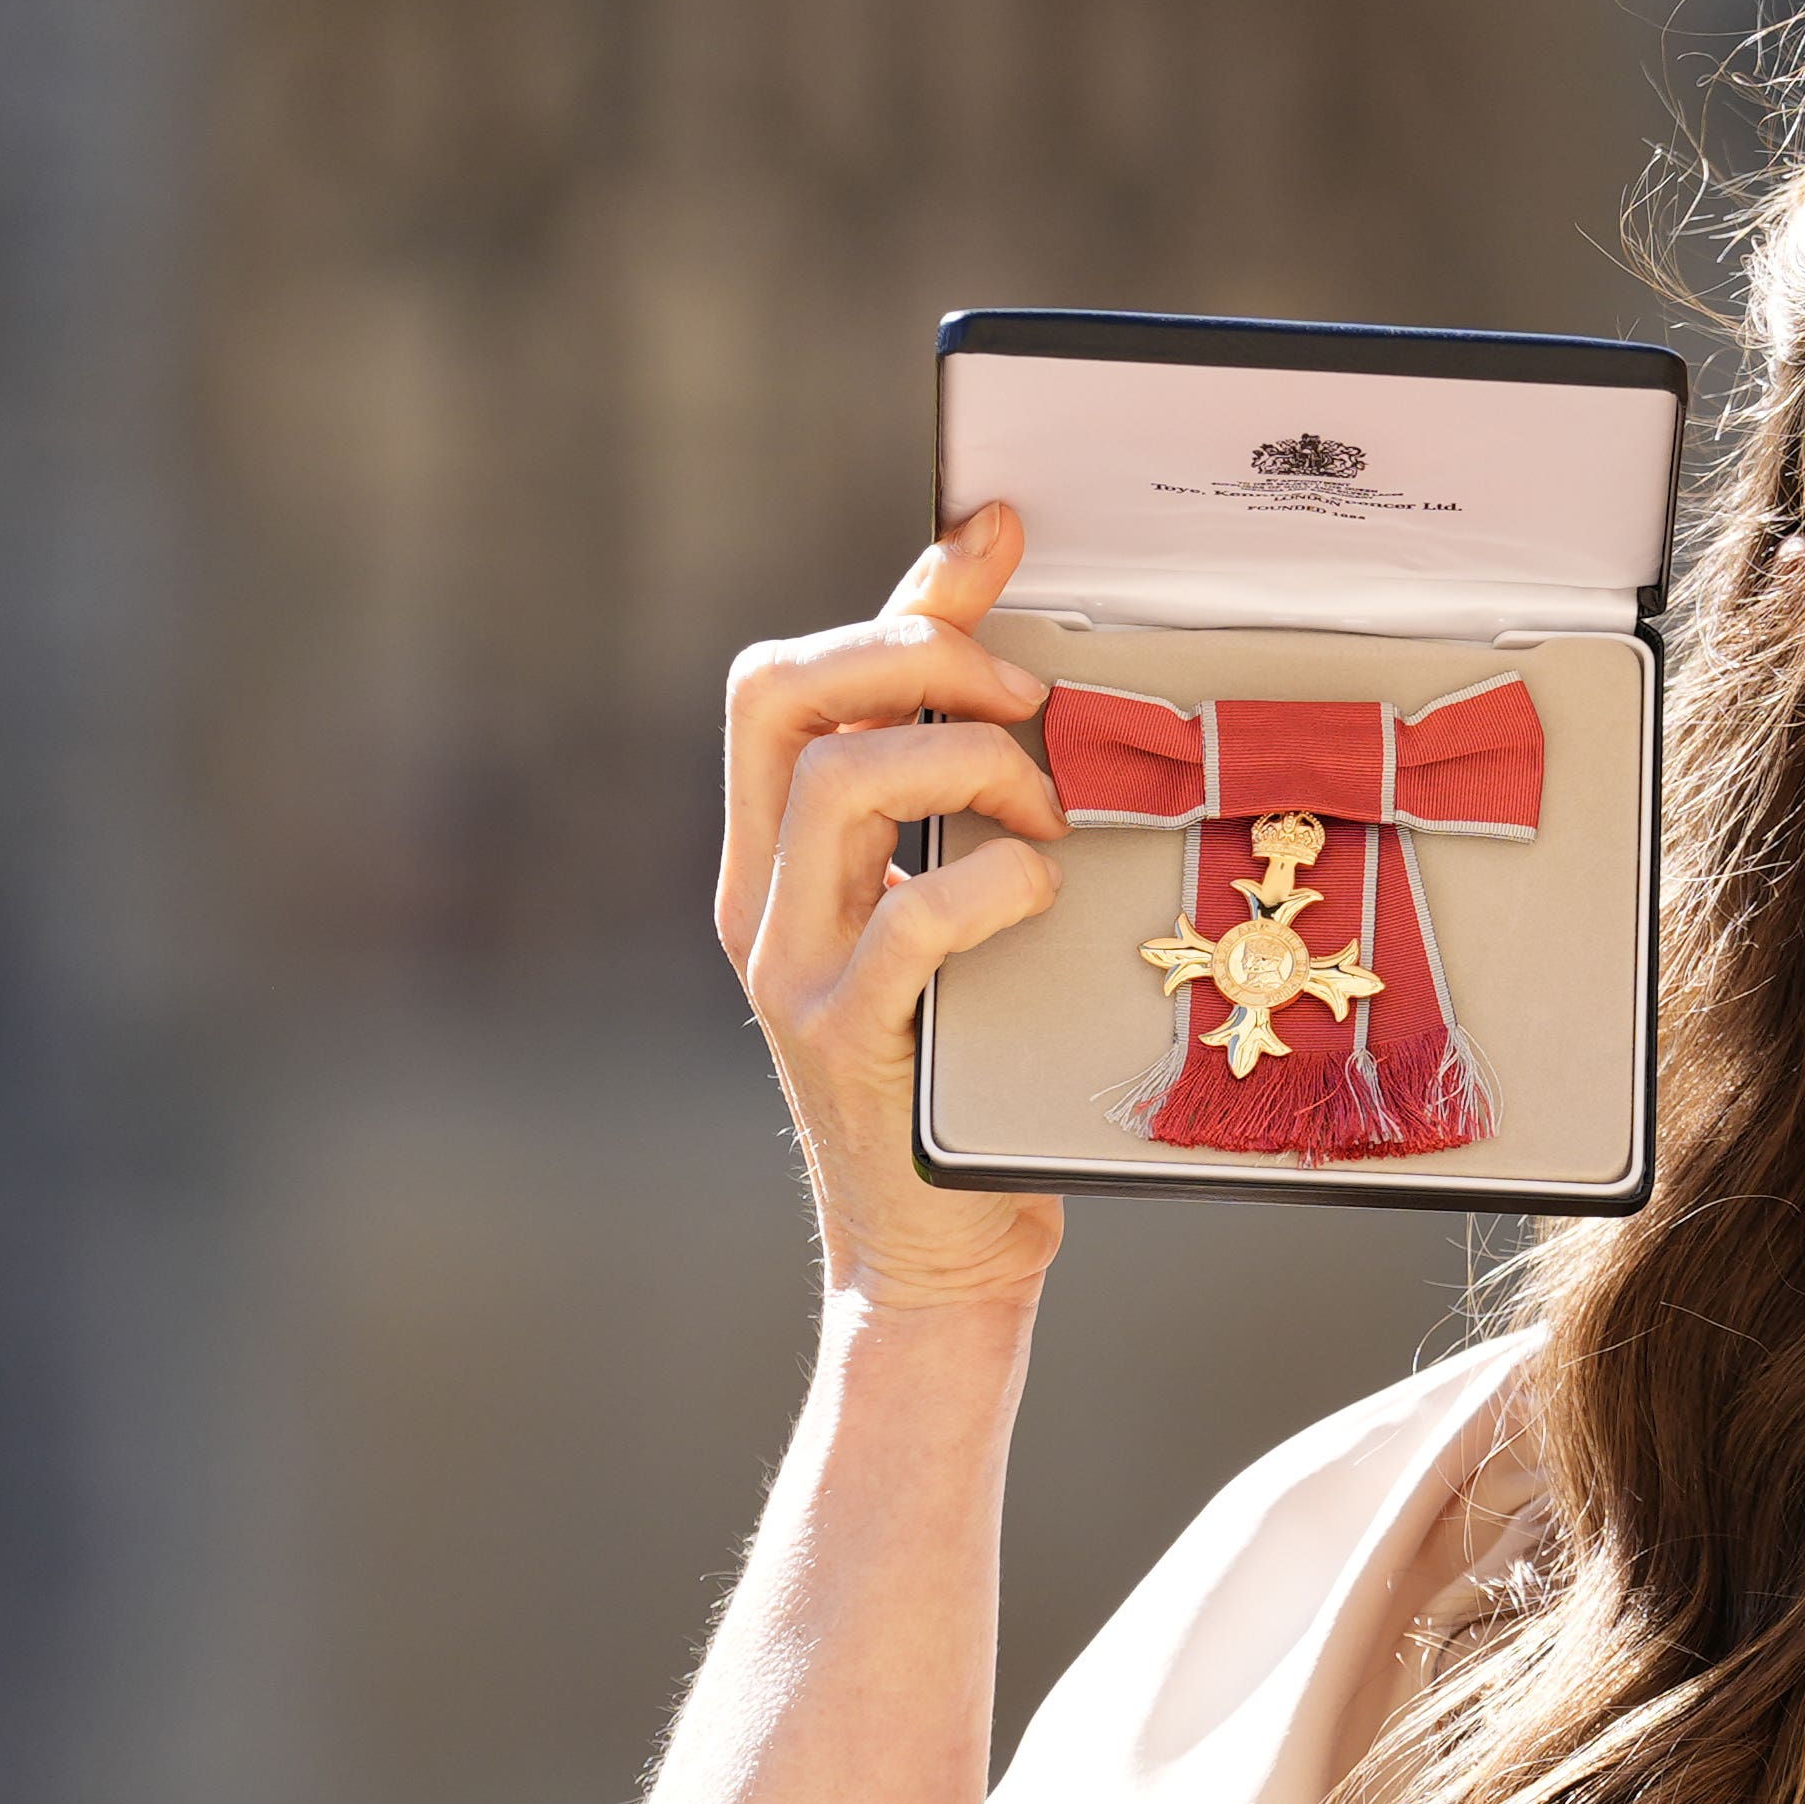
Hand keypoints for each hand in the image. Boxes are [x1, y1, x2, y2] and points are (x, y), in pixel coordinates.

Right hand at [718, 503, 1073, 1312]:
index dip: (894, 603)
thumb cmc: (964, 1073)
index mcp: (775, 859)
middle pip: (779, 700)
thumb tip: (1016, 670)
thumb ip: (961, 800)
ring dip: (967, 767)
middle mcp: (761, 900)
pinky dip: (988, 884)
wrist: (937, 1258)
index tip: (995, 544)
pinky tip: (1037, 895)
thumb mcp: (952, 916)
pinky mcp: (848, 1042)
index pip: (780, 683)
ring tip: (1044, 813)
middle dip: (916, 661)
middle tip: (1027, 701)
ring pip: (836, 785)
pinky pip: (907, 922)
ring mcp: (790, 971)